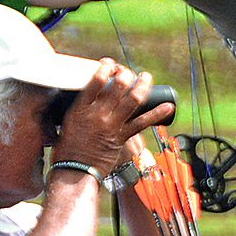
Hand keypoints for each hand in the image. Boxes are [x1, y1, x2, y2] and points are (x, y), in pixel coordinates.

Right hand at [52, 62, 174, 177]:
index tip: (110, 63)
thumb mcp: (66, 122)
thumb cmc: (67, 148)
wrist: (74, 171)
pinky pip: (143, 122)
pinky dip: (157, 113)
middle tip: (129, 72)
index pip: (96, 81)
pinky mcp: (122, 137)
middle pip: (118, 86)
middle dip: (127, 74)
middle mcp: (97, 114)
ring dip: (143, 85)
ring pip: (133, 99)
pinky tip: (168, 106)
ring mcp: (111, 125)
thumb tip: (86, 96)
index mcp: (80, 109)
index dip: (106, 68)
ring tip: (146, 77)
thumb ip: (79, 109)